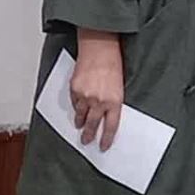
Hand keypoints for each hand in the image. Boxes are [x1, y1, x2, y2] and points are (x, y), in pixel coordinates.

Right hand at [71, 30, 123, 150]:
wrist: (100, 48)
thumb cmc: (113, 64)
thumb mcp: (120, 86)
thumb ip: (113, 101)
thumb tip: (108, 114)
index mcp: (114, 101)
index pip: (110, 126)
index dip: (106, 138)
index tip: (104, 146)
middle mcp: (99, 101)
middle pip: (93, 124)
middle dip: (89, 135)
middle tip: (87, 141)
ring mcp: (85, 96)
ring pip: (81, 115)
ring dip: (80, 122)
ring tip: (80, 126)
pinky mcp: (74, 89)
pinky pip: (74, 103)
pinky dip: (76, 107)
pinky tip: (77, 108)